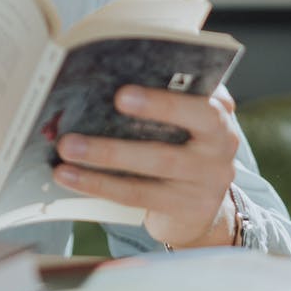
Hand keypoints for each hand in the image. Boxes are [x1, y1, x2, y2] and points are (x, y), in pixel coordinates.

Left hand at [53, 84, 239, 249]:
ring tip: (68, 146)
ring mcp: (208, 180)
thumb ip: (163, 97)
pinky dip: (99, 183)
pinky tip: (68, 175)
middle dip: (150, 111)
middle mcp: (222, 146)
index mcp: (218, 114)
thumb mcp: (181, 122)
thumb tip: (107, 81)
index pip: (201, 98)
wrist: (199, 209)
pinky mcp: (187, 208)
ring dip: (107, 152)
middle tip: (110, 103)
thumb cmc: (179, 147)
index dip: (166, 97)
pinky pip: (137, 194)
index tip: (124, 92)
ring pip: (156, 162)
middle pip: (188, 126)